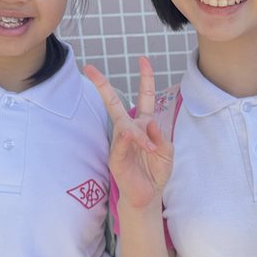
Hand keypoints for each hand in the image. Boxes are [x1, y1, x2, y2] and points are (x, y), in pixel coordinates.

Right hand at [84, 57, 173, 210]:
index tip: (143, 60)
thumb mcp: (167, 152)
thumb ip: (162, 137)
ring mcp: (120, 143)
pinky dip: (128, 142)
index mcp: (145, 125)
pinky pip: (120, 145)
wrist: (148, 196)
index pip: (144, 97)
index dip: (145, 78)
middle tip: (89, 69)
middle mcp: (130, 130)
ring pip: (123, 126)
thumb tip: (149, 124)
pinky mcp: (116, 158)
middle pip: (114, 103)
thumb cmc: (157, 172)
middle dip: (103, 86)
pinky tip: (134, 141)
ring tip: (150, 148)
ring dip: (137, 133)